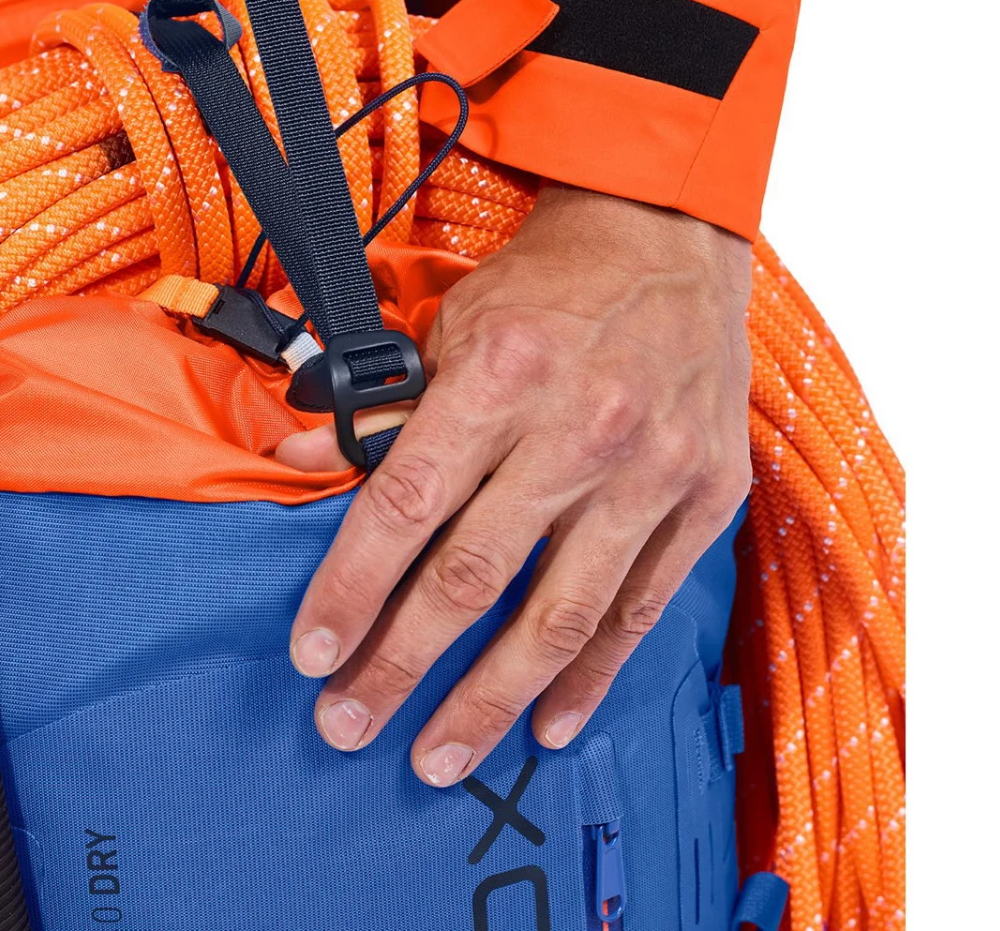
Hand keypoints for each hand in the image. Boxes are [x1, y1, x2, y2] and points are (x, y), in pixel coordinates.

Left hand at [283, 186, 753, 783]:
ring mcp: (652, 469)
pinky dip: (592, 676)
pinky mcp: (706, 496)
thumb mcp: (450, 320)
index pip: (407, 504)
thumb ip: (382, 407)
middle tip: (348, 724)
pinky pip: (640, 608)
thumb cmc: (548, 287)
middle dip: (402, 662)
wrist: (668, 242)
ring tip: (436, 757)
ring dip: (490, 700)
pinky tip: (546, 726)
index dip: (351, 587)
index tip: (312, 652)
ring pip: (561, 614)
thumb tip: (293, 467)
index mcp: (501, 373)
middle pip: (475, 576)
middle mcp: (580, 426)